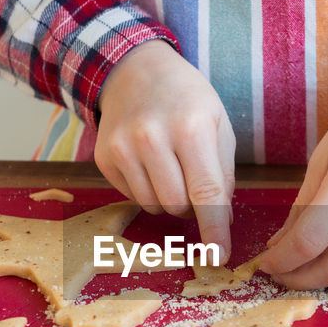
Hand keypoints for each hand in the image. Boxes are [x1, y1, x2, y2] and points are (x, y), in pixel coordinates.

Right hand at [95, 40, 235, 259]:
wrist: (136, 70)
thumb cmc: (187, 98)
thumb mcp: (218, 124)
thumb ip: (223, 174)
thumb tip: (221, 220)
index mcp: (191, 128)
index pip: (206, 193)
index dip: (214, 230)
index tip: (220, 256)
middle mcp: (152, 138)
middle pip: (178, 206)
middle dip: (192, 205)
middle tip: (193, 178)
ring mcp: (123, 148)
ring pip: (153, 206)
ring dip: (168, 199)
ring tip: (171, 167)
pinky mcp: (104, 157)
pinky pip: (132, 197)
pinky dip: (146, 189)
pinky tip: (149, 162)